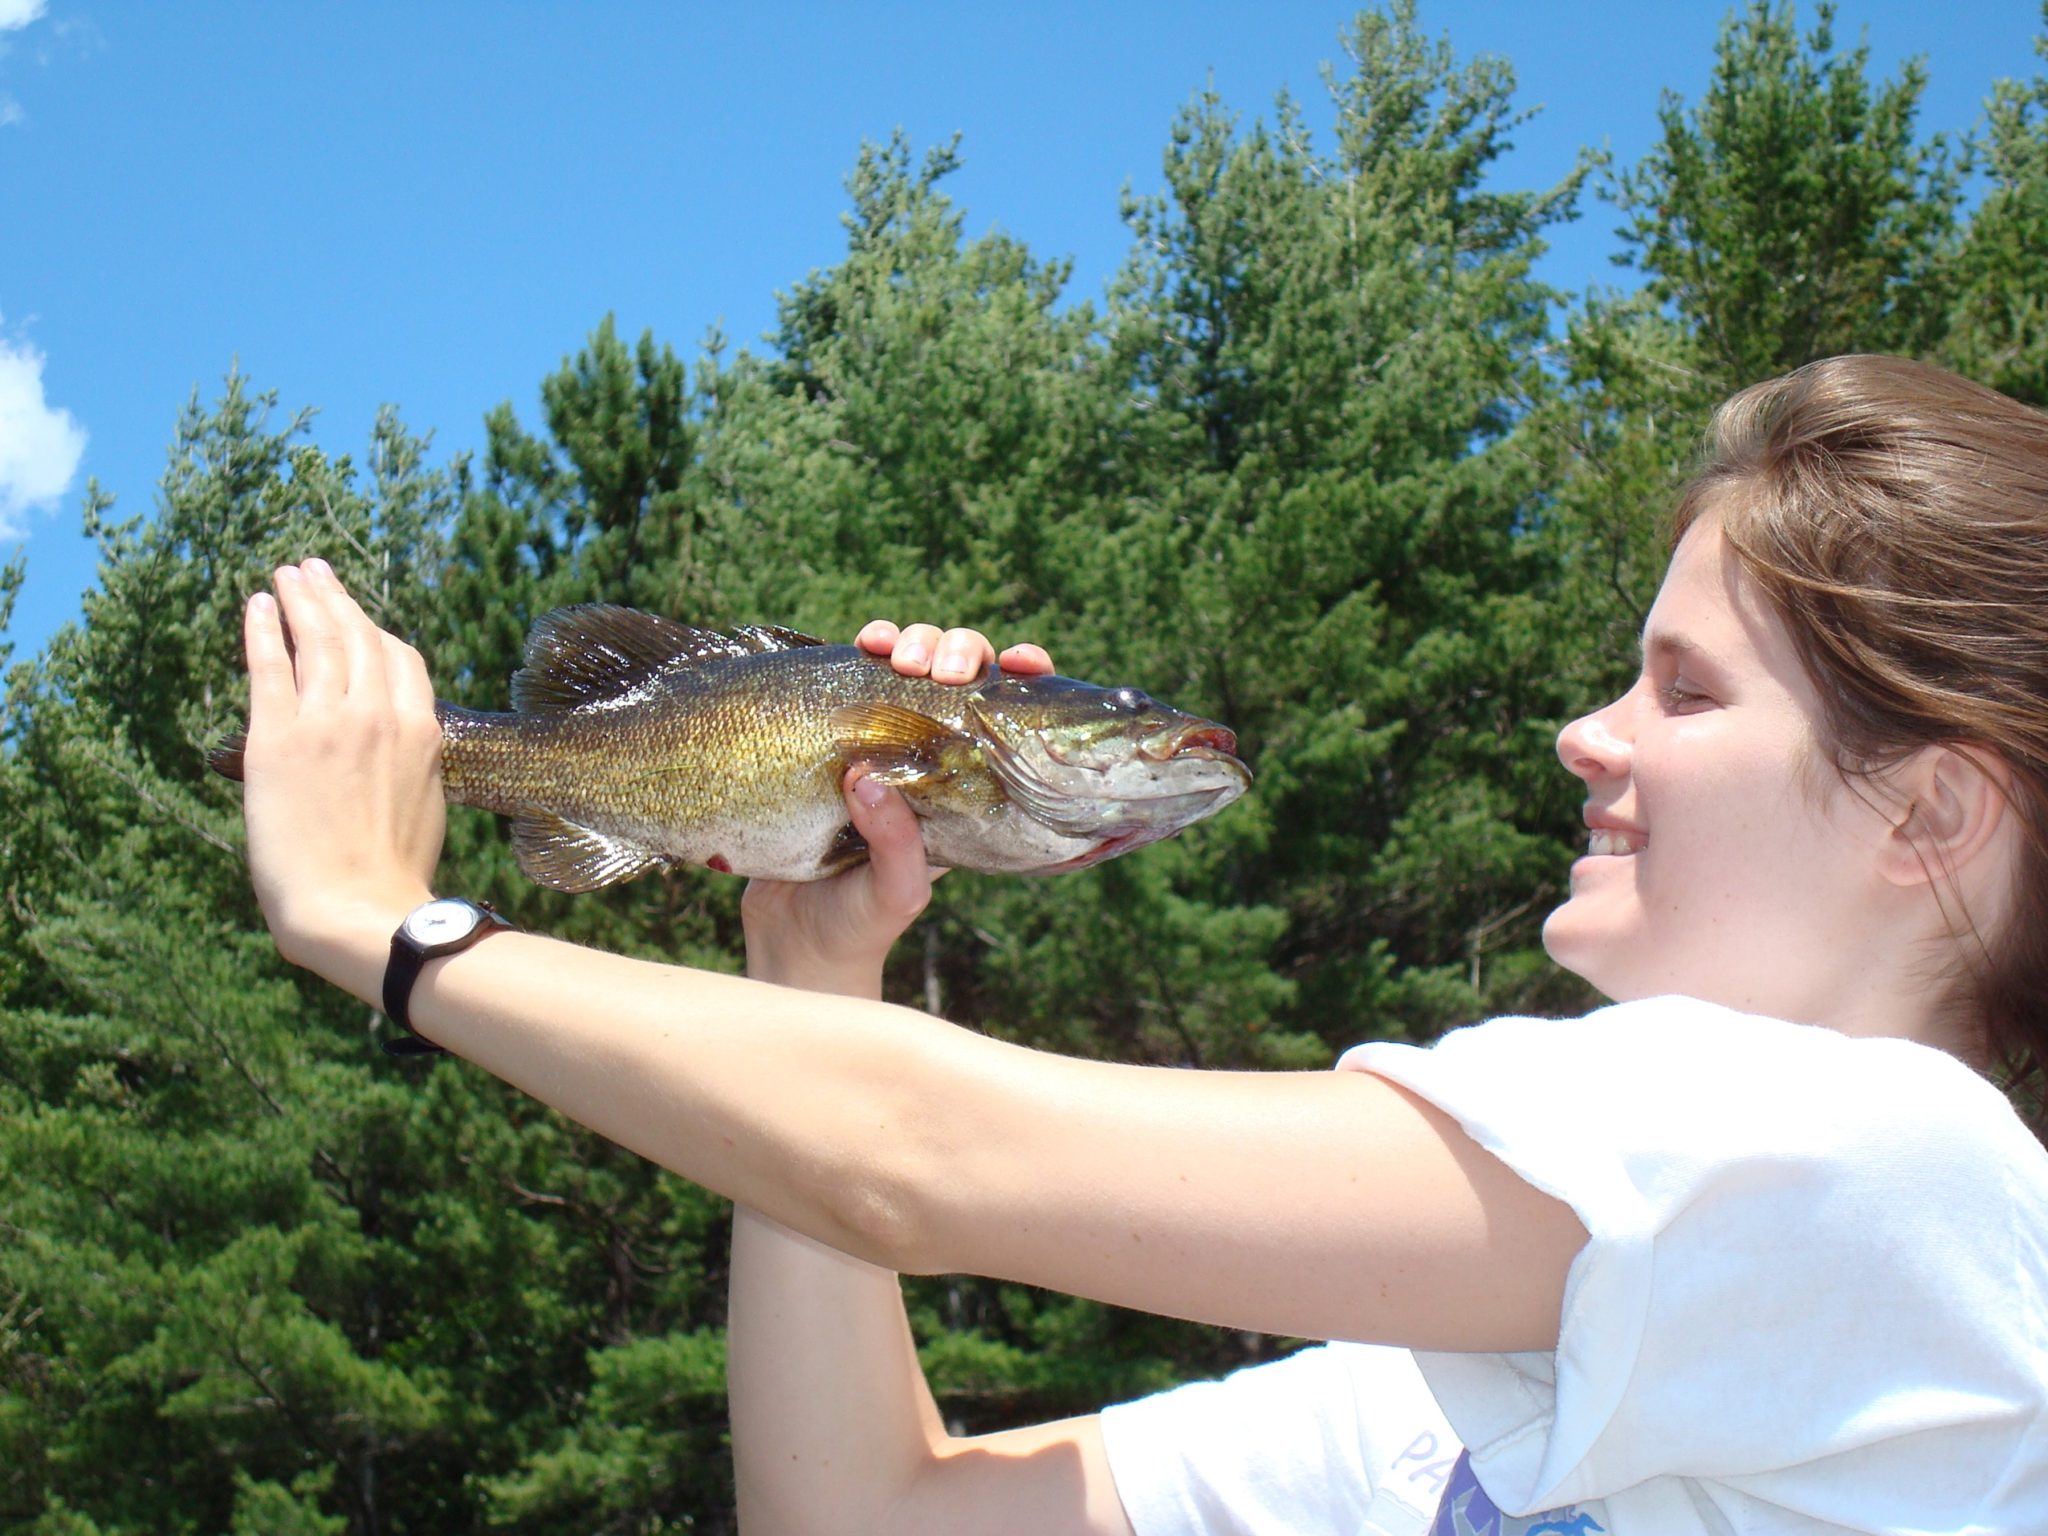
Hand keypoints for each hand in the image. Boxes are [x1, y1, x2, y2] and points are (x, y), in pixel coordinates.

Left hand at [239, 558, 441, 992]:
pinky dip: (262, 630)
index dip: (375, 632)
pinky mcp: (277, 738)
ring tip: (288, 575)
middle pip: (358, 635)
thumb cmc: (392, 873)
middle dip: (334, 598)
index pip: (399, 658)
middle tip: (314, 571)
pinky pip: (269, 666)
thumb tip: (395, 752)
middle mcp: (378, 713)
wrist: (357, 906)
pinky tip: (257, 606)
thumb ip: (410, 761)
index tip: (357, 621)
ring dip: (300, 598)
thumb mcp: (424, 803)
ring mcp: (328, 721)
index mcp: (422, 730)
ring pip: (316, 638)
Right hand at [742, 621, 1054, 994]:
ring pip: (908, 669)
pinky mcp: (832, 741)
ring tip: (886, 650)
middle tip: (931, 667)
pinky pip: (851, 683)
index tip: (1018, 663)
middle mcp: (934, 760)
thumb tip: (868, 776)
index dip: (1025, 679)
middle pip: (962, 677)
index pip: (1013, 721)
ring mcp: (882, 746)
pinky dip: (857, 656)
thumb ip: (895, 843)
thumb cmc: (861, 926)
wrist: (794, 947)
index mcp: (970, 790)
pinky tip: (856, 646)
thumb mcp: (895, 892)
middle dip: (955, 651)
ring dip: (907, 642)